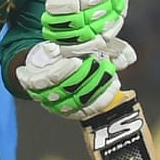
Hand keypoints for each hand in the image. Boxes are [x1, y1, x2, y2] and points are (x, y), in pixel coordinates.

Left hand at [14, 38, 134, 120]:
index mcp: (78, 103)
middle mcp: (60, 103)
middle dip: (92, 83)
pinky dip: (60, 71)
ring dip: (77, 76)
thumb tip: (129, 58)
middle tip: (102, 66)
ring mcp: (44, 95)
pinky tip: (71, 60)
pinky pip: (45, 81)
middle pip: (78, 99)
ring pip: (63, 91)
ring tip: (86, 62)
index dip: (104, 98)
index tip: (114, 83)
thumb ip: (113, 54)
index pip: (92, 108)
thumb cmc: (73, 55)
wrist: (42, 54)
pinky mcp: (30, 83)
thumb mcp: (96, 51)